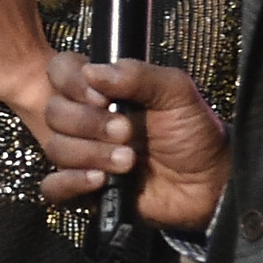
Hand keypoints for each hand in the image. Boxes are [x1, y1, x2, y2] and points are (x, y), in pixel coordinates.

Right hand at [35, 53, 231, 228]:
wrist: (209, 184)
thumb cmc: (195, 135)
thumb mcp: (176, 93)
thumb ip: (138, 75)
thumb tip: (92, 72)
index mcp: (102, 90)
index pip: (60, 71)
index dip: (71, 83)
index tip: (102, 97)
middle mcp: (87, 120)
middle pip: (54, 112)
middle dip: (89, 123)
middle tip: (127, 132)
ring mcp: (83, 155)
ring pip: (55, 148)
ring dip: (91, 154)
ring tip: (129, 161)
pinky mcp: (83, 190)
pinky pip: (53, 187)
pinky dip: (72, 182)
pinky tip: (101, 181)